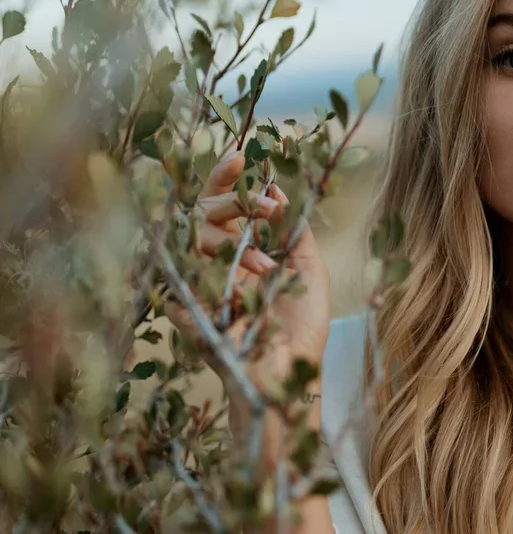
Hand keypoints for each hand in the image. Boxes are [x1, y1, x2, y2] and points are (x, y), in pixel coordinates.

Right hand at [163, 149, 331, 426]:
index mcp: (243, 248)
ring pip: (195, 240)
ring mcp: (202, 286)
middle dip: (231, 200)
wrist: (292, 378)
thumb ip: (295, 231)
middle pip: (202, 212)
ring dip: (234, 246)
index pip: (225, 203)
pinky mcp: (190, 315)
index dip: (227, 176)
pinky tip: (237, 304)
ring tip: (266, 267)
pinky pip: (180, 290)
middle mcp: (218, 262)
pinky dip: (208, 291)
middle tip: (266, 207)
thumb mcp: (311, 271)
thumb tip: (279, 188)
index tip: (243, 155)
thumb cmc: (302, 329)